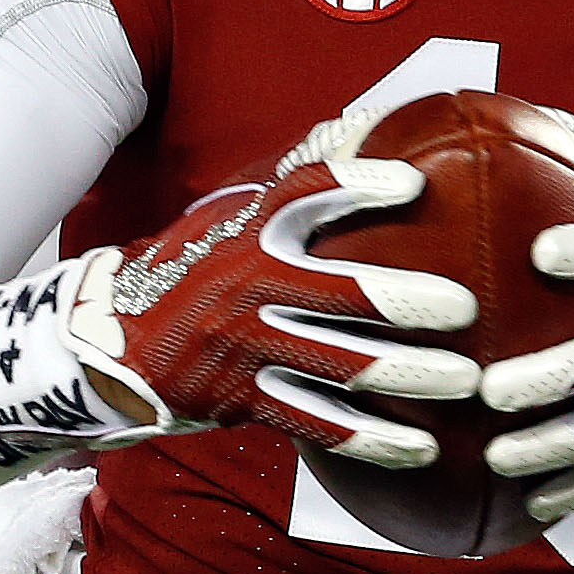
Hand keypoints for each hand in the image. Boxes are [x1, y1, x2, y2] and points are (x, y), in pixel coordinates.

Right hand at [65, 106, 483, 465]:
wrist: (107, 346)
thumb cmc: (193, 273)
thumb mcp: (227, 220)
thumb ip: (294, 184)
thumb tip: (362, 125)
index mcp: (247, 234)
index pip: (302, 196)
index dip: (356, 186)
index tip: (414, 182)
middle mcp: (246, 288)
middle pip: (340, 292)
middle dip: (406, 301)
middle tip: (465, 307)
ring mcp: (245, 348)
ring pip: (341, 364)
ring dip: (409, 374)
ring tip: (466, 380)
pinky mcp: (243, 400)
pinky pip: (319, 422)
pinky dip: (374, 439)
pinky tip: (424, 448)